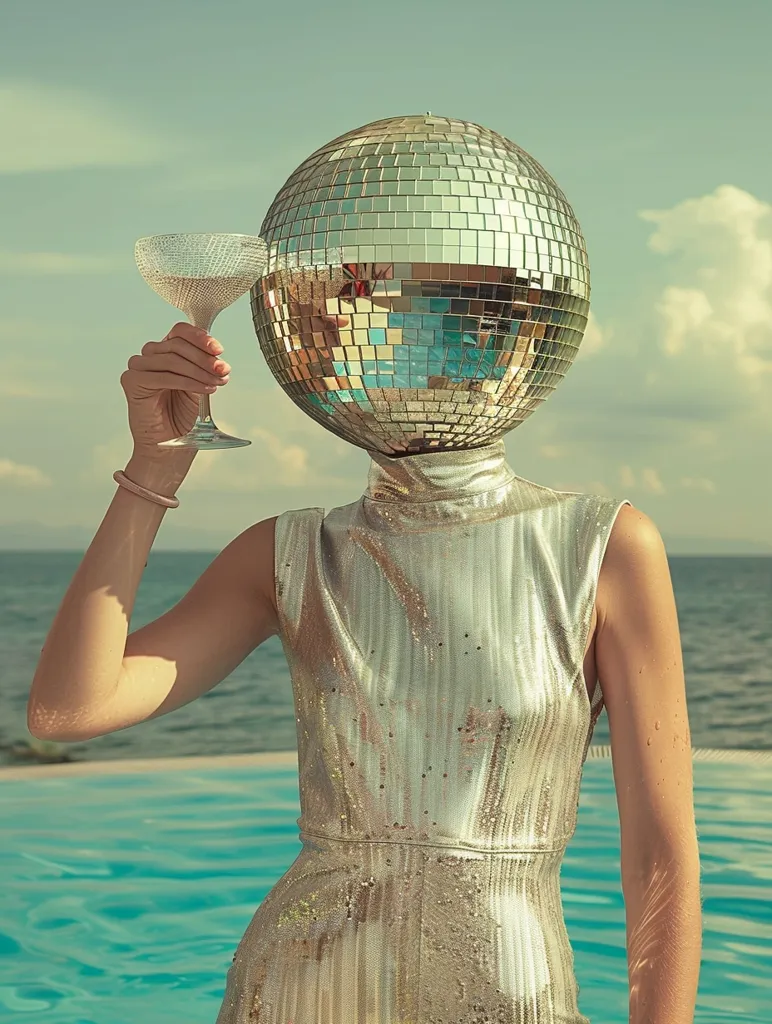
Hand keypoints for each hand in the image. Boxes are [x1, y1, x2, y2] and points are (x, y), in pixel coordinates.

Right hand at [120, 322, 230, 457]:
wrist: (171, 444)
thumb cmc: (184, 415)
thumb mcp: (199, 384)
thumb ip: (203, 367)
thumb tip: (217, 357)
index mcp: (165, 351)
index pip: (179, 332)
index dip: (199, 337)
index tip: (218, 350)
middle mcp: (149, 355)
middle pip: (177, 345)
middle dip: (205, 358)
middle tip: (223, 371)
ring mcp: (138, 366)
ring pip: (172, 359)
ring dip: (199, 371)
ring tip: (217, 383)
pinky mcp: (131, 381)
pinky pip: (163, 376)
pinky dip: (187, 382)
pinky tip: (204, 389)